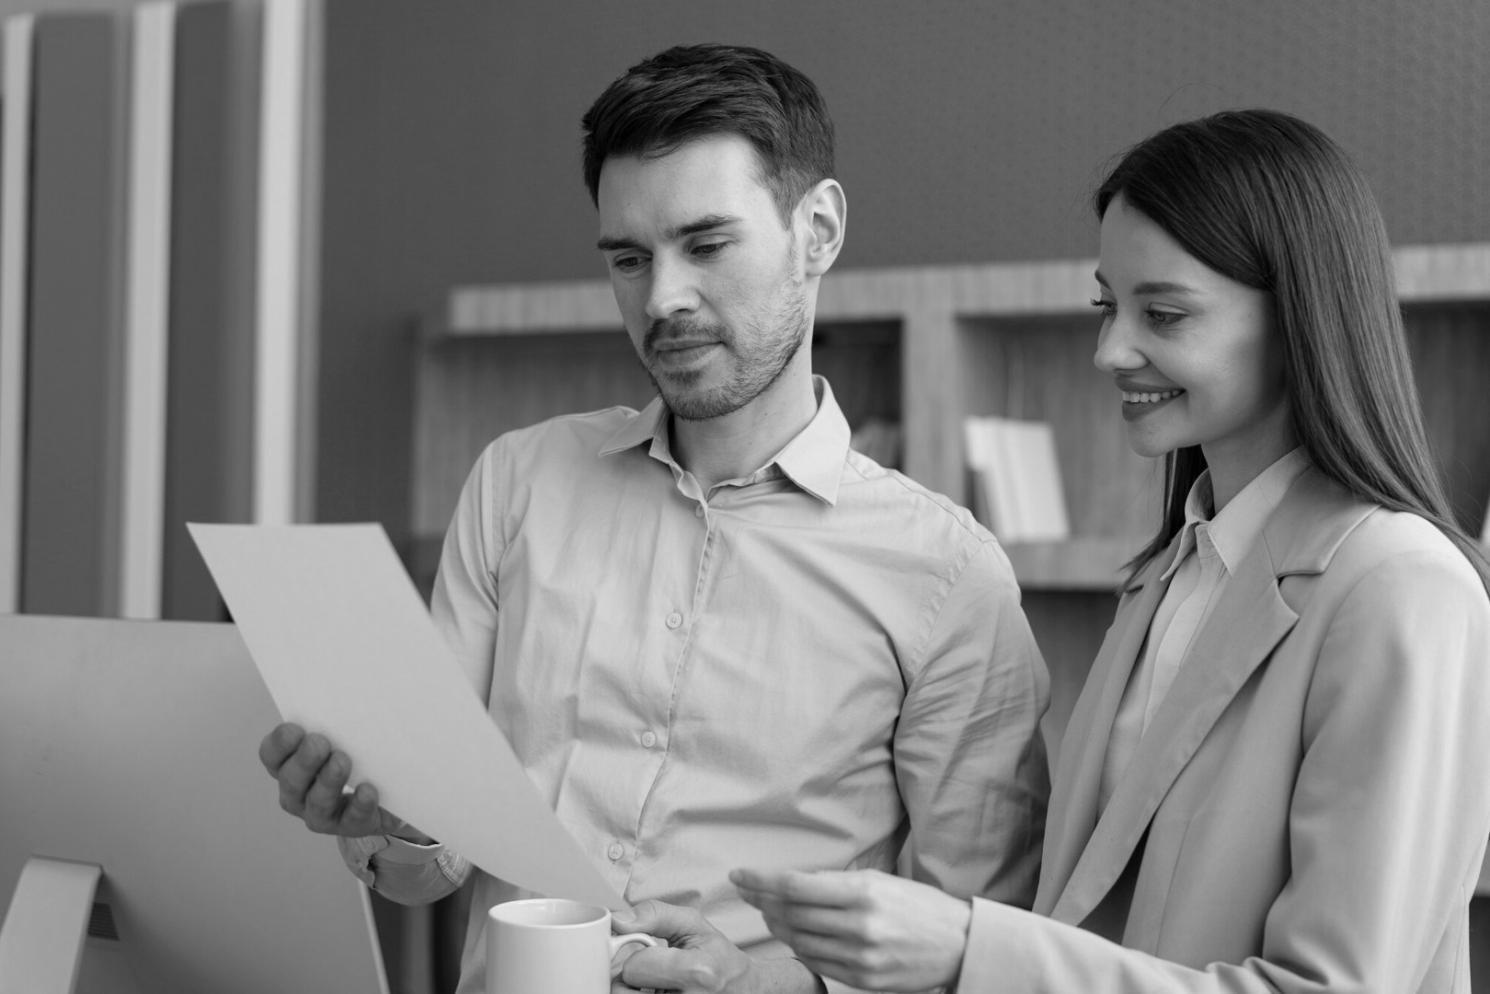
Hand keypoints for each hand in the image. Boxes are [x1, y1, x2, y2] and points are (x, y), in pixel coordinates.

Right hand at [257, 722, 424, 839]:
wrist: (388, 794)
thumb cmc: (357, 756)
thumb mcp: (344, 734)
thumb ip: (339, 719)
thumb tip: (351, 689)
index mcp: (290, 766)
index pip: (271, 756)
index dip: (279, 744)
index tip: (295, 728)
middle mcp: (299, 792)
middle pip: (291, 780)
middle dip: (304, 761)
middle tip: (319, 742)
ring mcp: (322, 813)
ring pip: (317, 803)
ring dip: (328, 781)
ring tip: (342, 761)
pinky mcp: (350, 826)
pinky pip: (352, 819)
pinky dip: (359, 804)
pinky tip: (368, 789)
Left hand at [609, 900, 819, 992]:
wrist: (747, 990)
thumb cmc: (718, 956)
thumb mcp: (693, 924)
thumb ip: (654, 915)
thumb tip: (618, 920)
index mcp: (697, 973)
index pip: (634, 966)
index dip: (640, 956)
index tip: (654, 954)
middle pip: (626, 991)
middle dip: (635, 977)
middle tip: (656, 973)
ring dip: (637, 993)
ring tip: (658, 986)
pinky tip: (661, 993)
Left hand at [731, 868, 969, 992]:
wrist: (959, 945)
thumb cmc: (918, 906)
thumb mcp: (880, 880)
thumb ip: (836, 883)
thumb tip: (791, 882)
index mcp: (863, 893)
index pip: (794, 886)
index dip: (760, 880)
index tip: (738, 875)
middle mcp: (859, 926)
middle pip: (790, 915)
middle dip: (761, 901)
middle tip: (747, 891)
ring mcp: (860, 958)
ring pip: (798, 941)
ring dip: (776, 925)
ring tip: (767, 911)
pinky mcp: (863, 980)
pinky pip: (817, 963)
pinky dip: (798, 947)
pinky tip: (793, 934)